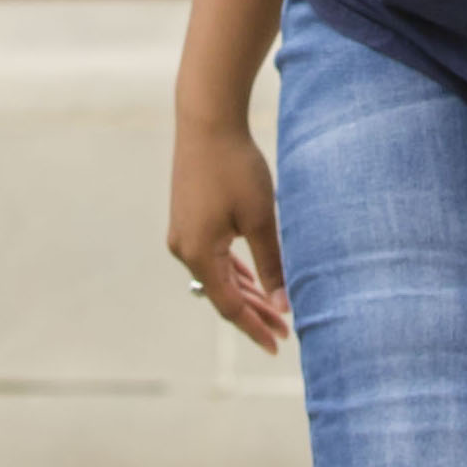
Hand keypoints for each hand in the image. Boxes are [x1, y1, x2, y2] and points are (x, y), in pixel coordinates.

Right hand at [166, 117, 290, 351]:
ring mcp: (182, 234)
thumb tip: (282, 304)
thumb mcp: (261, 219)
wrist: (207, 122)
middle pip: (223, 293)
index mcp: (199, 254)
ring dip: (245, 291)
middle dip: (254, 312)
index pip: (229, 305)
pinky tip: (251, 279)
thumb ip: (271, 264)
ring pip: (217, 276)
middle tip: (285, 330)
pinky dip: (233, 270)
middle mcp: (184, 249)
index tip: (277, 345)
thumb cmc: (236, 168)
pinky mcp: (187, 219)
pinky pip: (211, 257)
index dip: (254, 326)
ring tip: (275, 309)